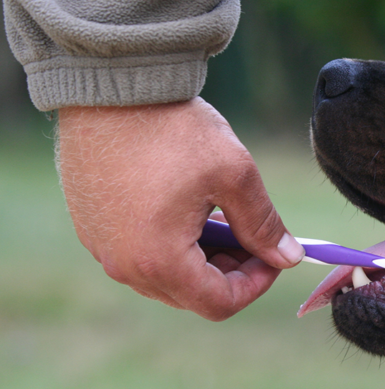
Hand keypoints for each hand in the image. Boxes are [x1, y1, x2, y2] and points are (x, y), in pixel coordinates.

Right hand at [56, 97, 304, 320]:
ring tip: (222, 214)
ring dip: (202, 257)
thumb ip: (263, 224)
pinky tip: (189, 206)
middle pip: (191, 295)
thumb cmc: (174, 128)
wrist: (112, 85)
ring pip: (166, 276)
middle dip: (230, 271)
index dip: (256, 284)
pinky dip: (172, 243)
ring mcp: (101, 247)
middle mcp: (123, 264)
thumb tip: (287, 258)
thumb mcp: (235, 175)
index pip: (219, 304)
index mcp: (159, 260)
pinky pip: (139, 253)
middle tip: (253, 235)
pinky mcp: (92, 227)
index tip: (273, 255)